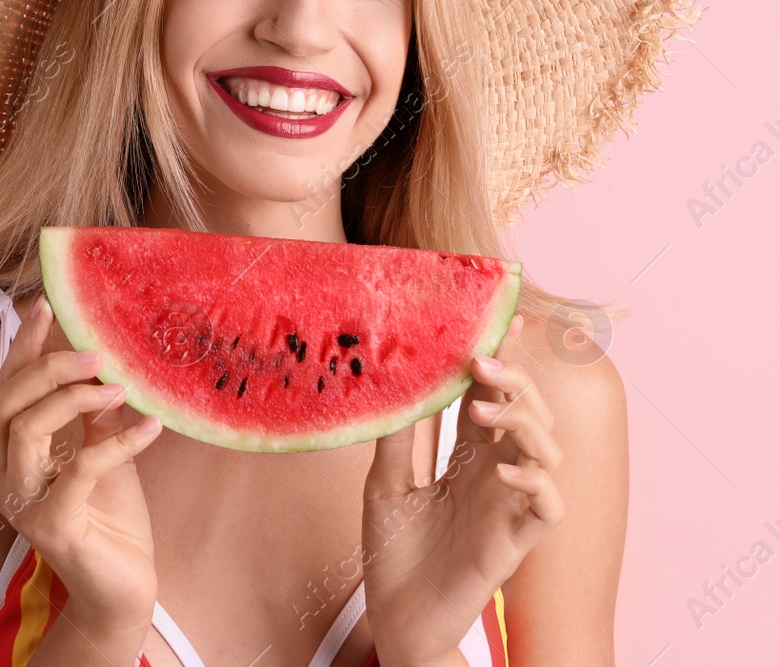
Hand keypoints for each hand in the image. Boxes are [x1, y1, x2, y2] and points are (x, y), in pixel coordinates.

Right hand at [0, 293, 162, 648]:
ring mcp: (24, 502)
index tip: (45, 305)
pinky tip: (152, 428)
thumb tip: (103, 361)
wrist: (123, 588)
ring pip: (27, 429)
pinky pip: (80, 469)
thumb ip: (92, 413)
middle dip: (47, 366)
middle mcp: (6, 475)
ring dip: (73, 398)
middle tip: (96, 351)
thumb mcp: (102, 453)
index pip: (6, 389)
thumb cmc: (111, 520)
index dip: (22, 346)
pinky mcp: (53, 526)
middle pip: (5, 403)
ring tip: (119, 387)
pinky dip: (118, 442)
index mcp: (12, 453)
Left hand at [360, 315, 565, 663]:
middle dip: (513, 381)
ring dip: (523, 422)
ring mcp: (509, 505)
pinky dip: (534, 481)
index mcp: (465, 456)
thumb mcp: (386, 481)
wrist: (395, 614)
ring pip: (548, 450)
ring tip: (480, 410)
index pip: (491, 397)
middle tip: (480, 360)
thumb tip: (398, 379)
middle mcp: (494, 473)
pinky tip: (502, 470)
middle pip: (527, 413)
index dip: (499, 361)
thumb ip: (400, 436)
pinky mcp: (516, 541)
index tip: (497, 320)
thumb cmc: (394, 550)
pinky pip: (548, 506)